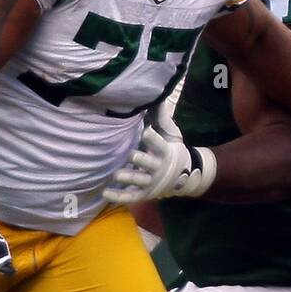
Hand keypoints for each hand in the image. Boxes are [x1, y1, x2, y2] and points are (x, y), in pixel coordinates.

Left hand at [103, 124, 217, 204]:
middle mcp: (158, 168)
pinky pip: (130, 197)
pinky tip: (105, 193)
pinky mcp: (144, 193)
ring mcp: (151, 182)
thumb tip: (158, 95)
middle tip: (132, 155)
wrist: (185, 178)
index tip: (146, 132)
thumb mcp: (172, 135)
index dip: (153, 139)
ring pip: (137, 180)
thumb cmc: (173, 151)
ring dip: (127, 177)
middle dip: (138, 159)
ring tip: (116, 175)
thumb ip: (162, 118)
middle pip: (146, 163)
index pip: (159, 144)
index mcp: (165, 152)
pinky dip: (117, 196)